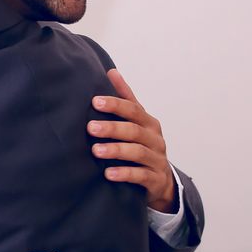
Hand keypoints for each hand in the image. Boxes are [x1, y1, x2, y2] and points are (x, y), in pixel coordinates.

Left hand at [89, 69, 176, 212]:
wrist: (161, 180)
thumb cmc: (143, 145)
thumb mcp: (137, 121)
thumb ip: (126, 98)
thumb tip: (112, 71)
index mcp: (149, 123)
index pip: (133, 110)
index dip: (115, 104)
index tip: (95, 101)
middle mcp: (155, 139)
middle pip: (134, 130)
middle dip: (112, 128)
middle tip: (90, 128)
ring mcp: (157, 159)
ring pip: (137, 152)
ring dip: (116, 150)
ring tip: (95, 150)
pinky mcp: (155, 179)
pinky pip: (140, 175)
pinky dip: (125, 173)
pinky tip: (108, 173)